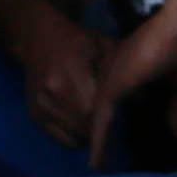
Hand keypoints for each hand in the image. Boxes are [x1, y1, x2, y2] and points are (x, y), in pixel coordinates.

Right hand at [9, 10, 108, 153]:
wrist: (39, 37)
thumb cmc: (76, 41)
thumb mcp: (102, 46)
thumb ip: (120, 70)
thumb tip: (141, 98)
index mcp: (71, 71)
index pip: (92, 109)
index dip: (106, 120)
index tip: (118, 121)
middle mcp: (53, 91)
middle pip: (82, 126)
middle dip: (99, 131)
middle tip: (112, 128)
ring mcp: (41, 104)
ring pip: (72, 135)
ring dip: (87, 136)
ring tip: (98, 129)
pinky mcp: (34, 114)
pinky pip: (59, 138)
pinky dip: (73, 138)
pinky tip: (82, 129)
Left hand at [92, 13, 176, 167]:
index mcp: (133, 69)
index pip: (119, 98)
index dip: (117, 118)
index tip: (120, 140)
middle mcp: (117, 72)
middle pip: (104, 108)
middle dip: (102, 132)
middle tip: (102, 158)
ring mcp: (113, 78)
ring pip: (98, 117)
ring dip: (97, 141)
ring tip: (97, 165)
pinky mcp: (113, 86)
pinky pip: (101, 120)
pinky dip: (99, 141)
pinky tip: (98, 161)